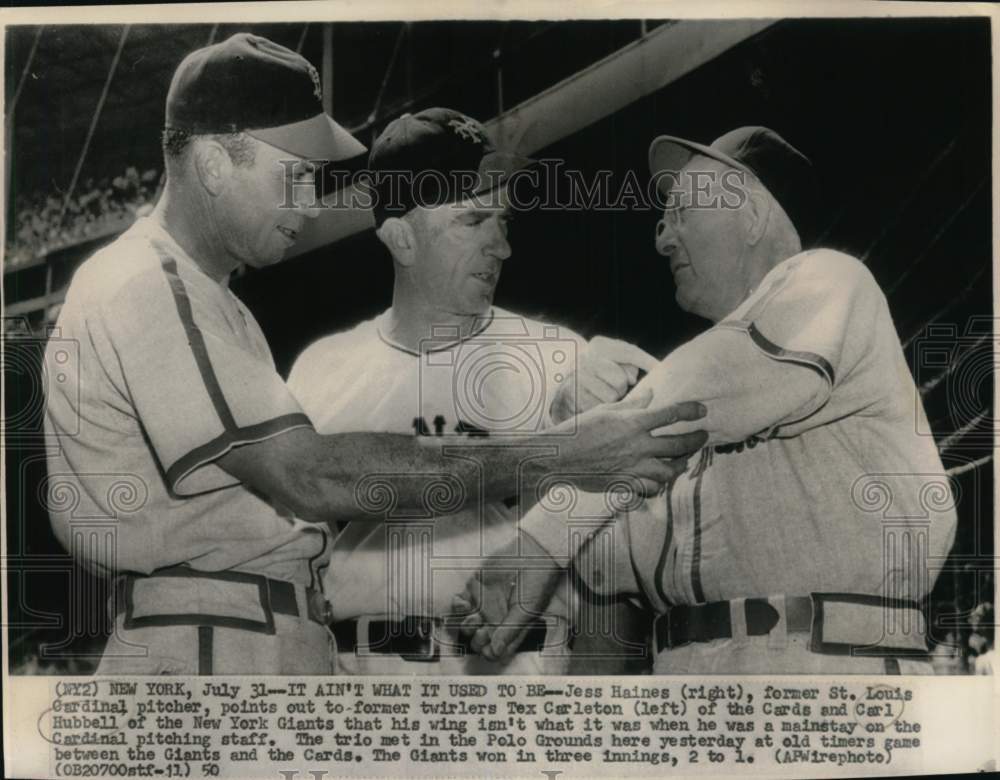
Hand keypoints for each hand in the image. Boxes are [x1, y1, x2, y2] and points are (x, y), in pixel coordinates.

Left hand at [453, 532, 561, 660]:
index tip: (490, 647)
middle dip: (478, 640)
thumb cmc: (537, 583)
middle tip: (484, 630)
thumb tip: (496, 652)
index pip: (496, 650)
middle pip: (478, 641)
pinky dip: (457, 608)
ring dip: (467, 626)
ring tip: (475, 618)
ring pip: (466, 626)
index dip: (490, 652)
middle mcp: (496, 620)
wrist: (532, 554)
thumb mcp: (527, 611)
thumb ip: (510, 631)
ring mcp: (484, 606)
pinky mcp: (474, 590)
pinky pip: (459, 605)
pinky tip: (466, 606)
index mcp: (511, 629)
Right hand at [545, 394, 707, 495]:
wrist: (559, 457)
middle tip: (703, 436)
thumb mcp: (606, 410)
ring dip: (681, 465)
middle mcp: (638, 445)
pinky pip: (652, 488)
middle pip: (679, 444)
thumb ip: (632, 405)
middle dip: (696, 440)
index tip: (702, 410)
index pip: (672, 414)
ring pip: (670, 470)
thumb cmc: (580, 429)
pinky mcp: (626, 483)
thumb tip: (651, 395)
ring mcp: (633, 466)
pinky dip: (659, 484)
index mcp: (633, 423)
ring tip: (684, 460)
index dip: (691, 411)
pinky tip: (660, 479)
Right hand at [550, 336, 660, 424]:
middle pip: (620, 381)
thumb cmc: (602, 372)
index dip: (647, 363)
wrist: (567, 384)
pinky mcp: (570, 396)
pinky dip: (600, 409)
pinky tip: (594, 402)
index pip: (629, 353)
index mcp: (599, 345)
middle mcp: (584, 358)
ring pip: (610, 398)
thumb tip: (657, 370)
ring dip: (612, 400)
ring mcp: (575, 377)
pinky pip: (597, 408)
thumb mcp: (616, 358)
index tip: (659, 369)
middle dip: (622, 387)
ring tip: (603, 394)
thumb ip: (635, 360)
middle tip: (616, 387)